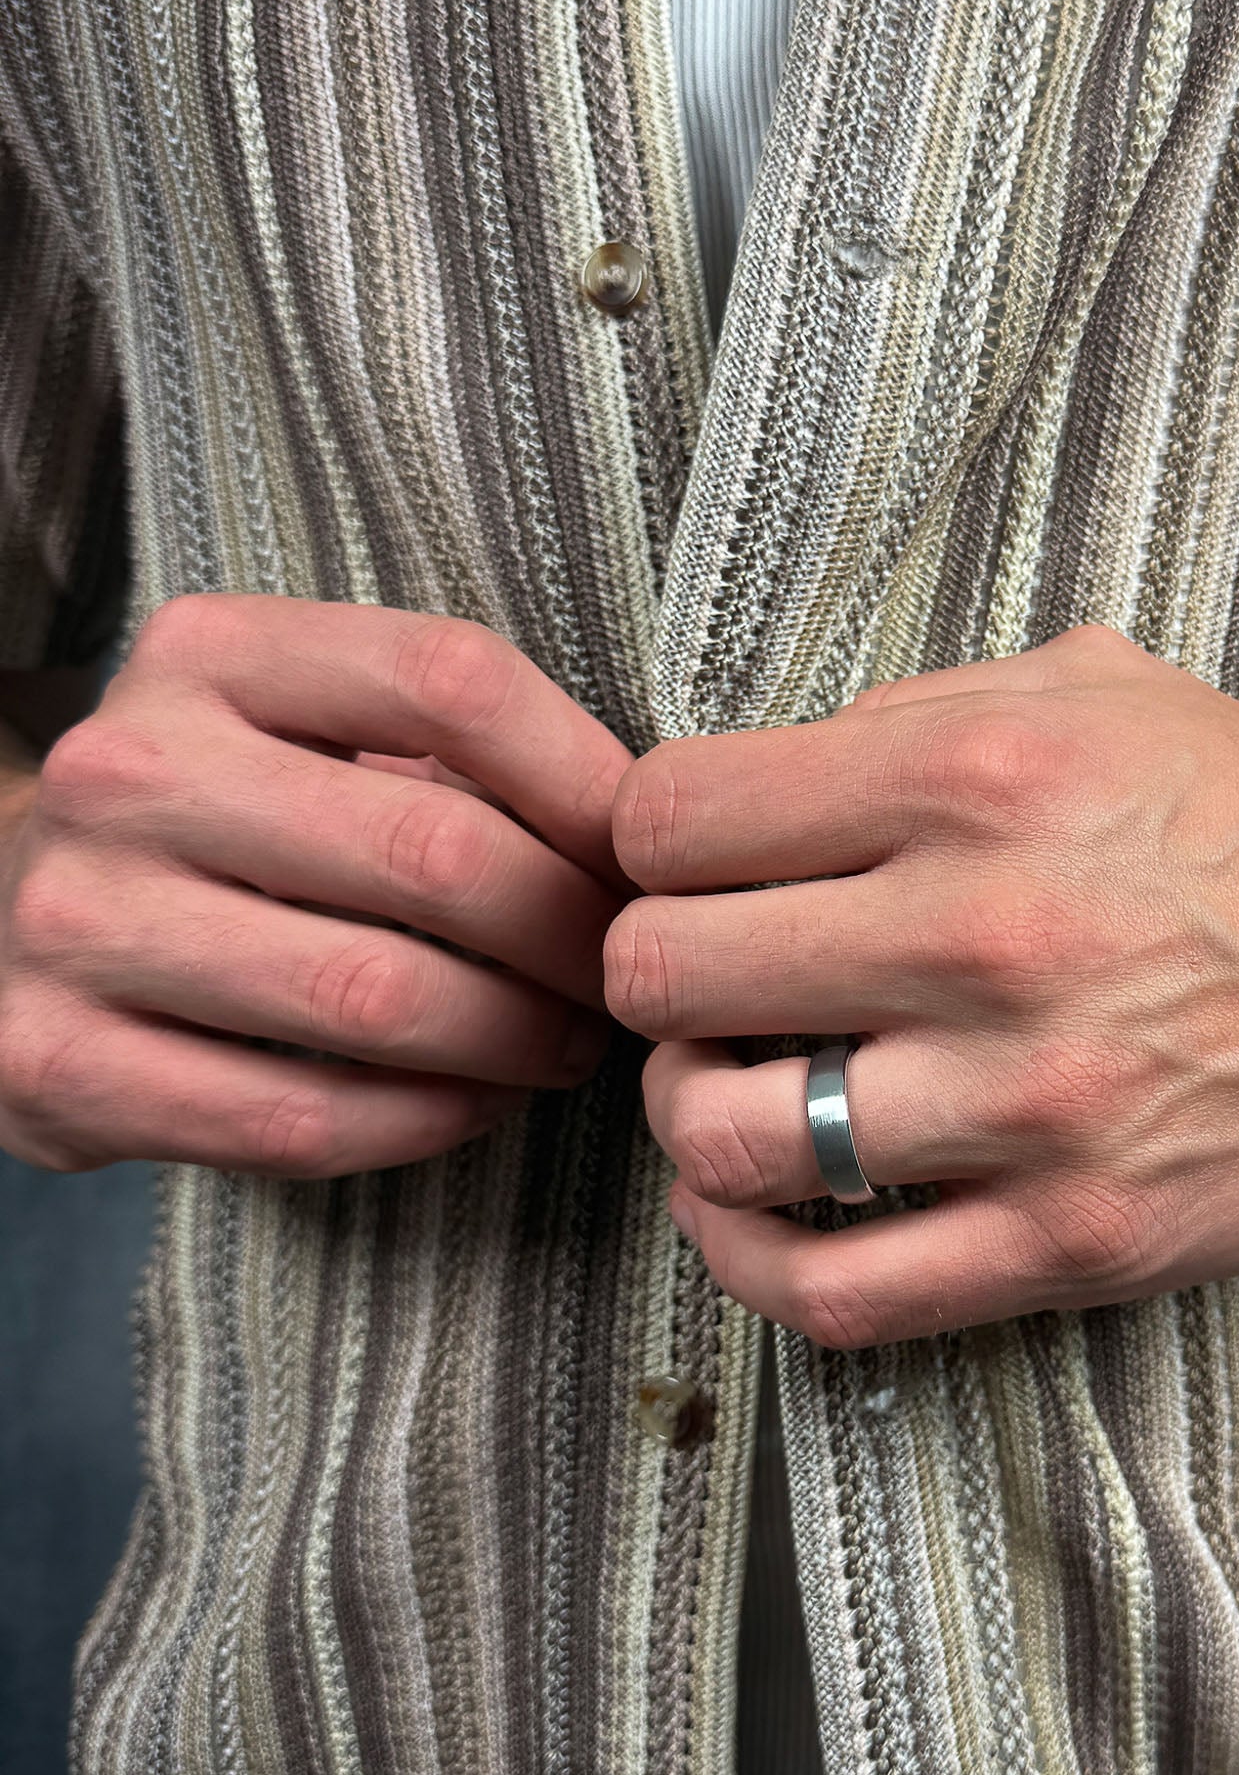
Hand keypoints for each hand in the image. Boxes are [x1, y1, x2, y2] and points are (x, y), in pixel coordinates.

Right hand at [0, 596, 633, 1175]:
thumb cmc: (227, 814)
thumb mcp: (309, 725)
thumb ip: (450, 752)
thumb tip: (638, 837)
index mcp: (210, 653)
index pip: (452, 681)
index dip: (586, 777)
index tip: (643, 851)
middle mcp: (127, 771)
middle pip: (433, 853)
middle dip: (570, 931)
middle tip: (623, 973)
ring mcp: (75, 922)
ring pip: (374, 999)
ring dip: (515, 1038)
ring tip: (568, 1043)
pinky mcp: (49, 1064)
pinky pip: (297, 1121)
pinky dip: (427, 1121)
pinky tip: (480, 1101)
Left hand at [607, 627, 1238, 1346]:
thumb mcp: (1091, 688)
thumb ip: (907, 714)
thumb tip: (758, 791)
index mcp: (977, 772)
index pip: (671, 821)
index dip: (649, 846)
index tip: (689, 868)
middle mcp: (988, 931)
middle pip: (663, 974)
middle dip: (656, 973)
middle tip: (705, 979)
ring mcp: (1031, 1100)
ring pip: (728, 1135)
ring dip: (695, 1112)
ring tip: (731, 1087)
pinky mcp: (1074, 1233)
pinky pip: (835, 1290)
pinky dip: (752, 1260)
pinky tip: (758, 1211)